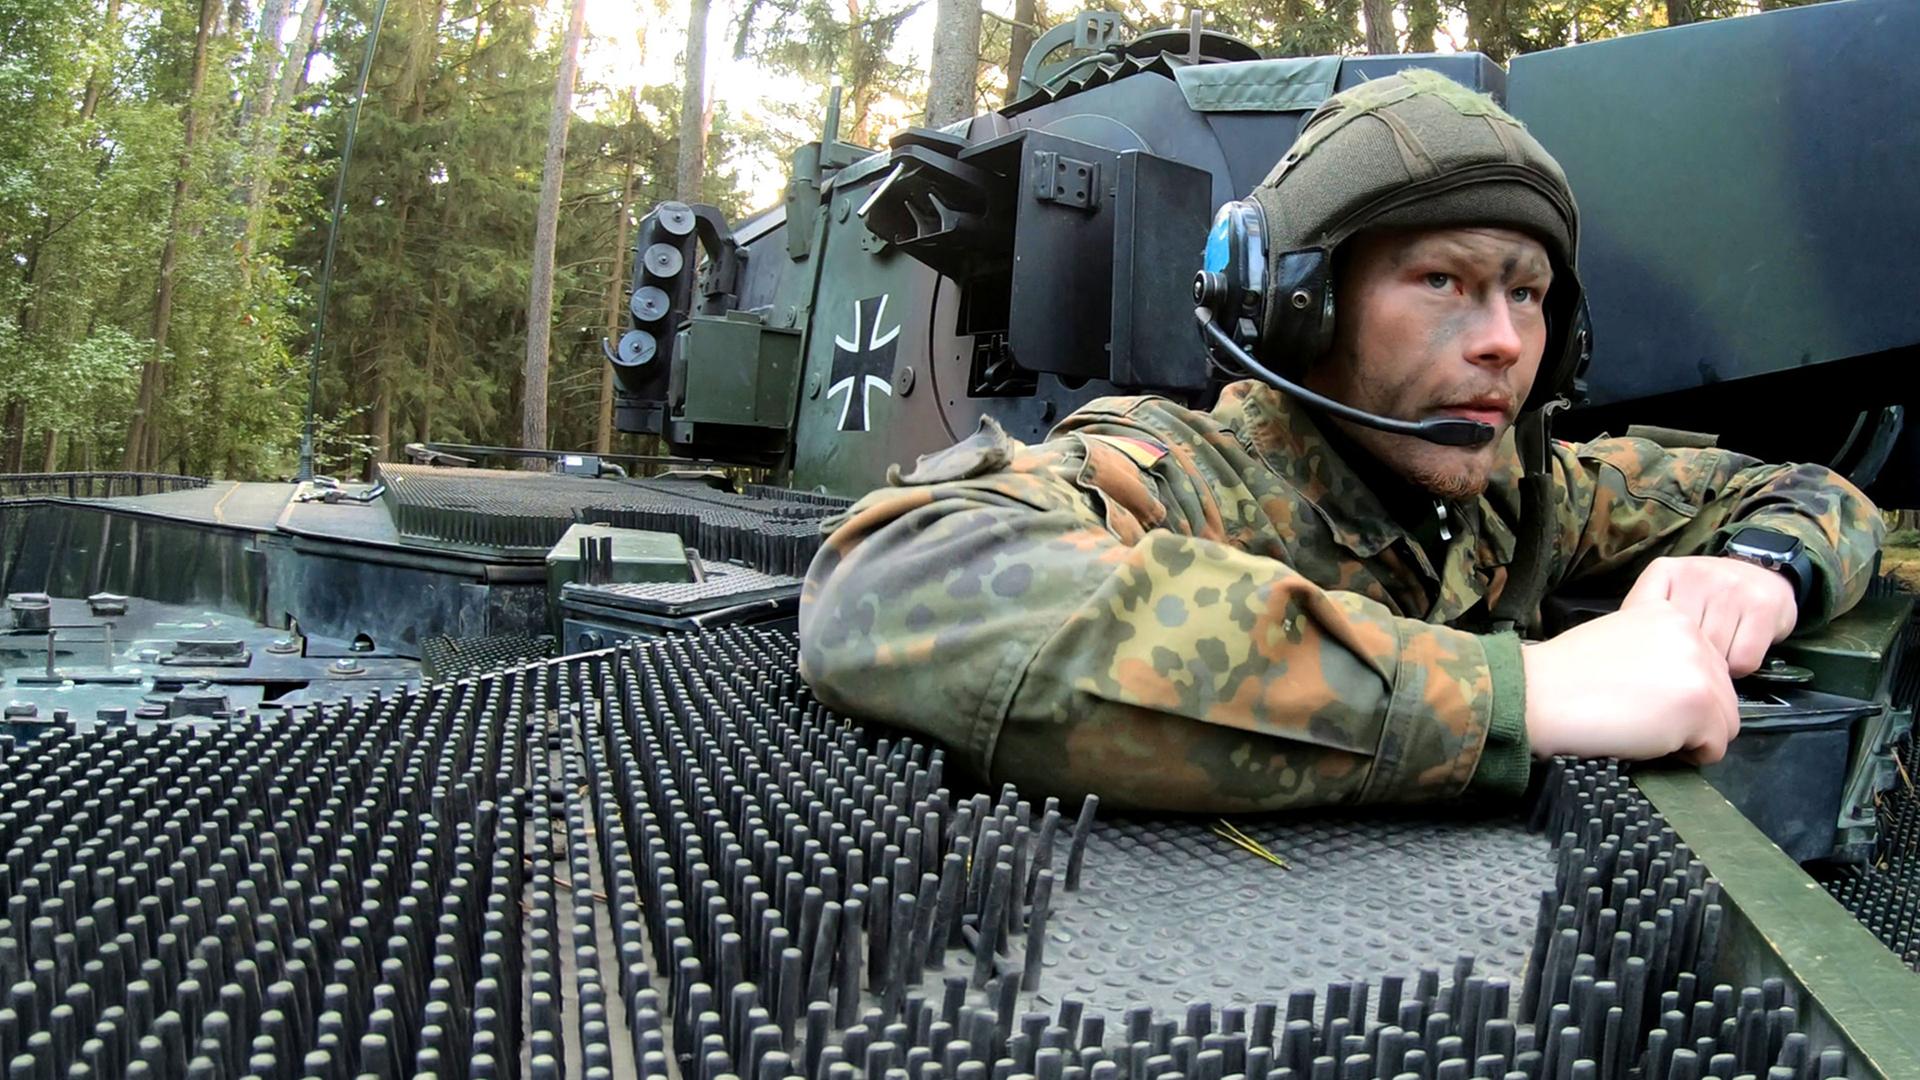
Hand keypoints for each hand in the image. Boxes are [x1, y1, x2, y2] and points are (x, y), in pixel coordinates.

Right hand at [1523, 603, 1739, 763]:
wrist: (1538, 695)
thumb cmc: (1564, 676)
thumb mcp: (1620, 639)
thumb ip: (1658, 652)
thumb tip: (1679, 689)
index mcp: (1673, 615)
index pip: (1708, 665)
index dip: (1679, 691)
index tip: (1642, 698)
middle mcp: (1694, 635)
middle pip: (1724, 694)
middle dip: (1692, 716)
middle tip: (1643, 720)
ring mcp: (1699, 670)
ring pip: (1726, 722)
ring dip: (1692, 737)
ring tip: (1647, 732)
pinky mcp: (1698, 705)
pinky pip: (1716, 748)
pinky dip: (1688, 757)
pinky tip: (1649, 742)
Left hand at [1622, 555, 1796, 676]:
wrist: (1765, 573)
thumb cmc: (1706, 597)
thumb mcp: (1669, 596)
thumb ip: (1643, 620)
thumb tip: (1627, 663)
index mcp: (1665, 572)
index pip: (1643, 620)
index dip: (1649, 649)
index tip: (1655, 657)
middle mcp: (1697, 574)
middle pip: (1680, 644)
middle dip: (1686, 661)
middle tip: (1695, 653)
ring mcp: (1731, 588)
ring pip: (1713, 656)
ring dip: (1715, 667)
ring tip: (1718, 651)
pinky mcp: (1762, 606)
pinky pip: (1743, 660)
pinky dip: (1740, 668)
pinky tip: (1738, 651)